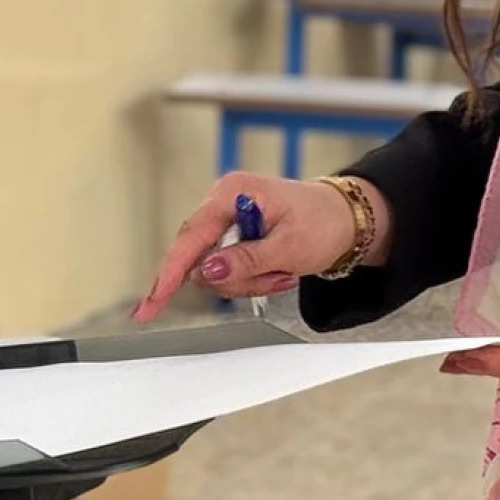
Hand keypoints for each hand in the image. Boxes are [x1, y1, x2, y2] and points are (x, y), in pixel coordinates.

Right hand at [132, 174, 386, 321]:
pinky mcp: (233, 236)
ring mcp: (226, 221)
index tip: (151, 304)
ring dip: (250, 282)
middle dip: (237, 280)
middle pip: (200, 260)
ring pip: (215, 272)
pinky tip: (278, 271)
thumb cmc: (324, 222)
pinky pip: (228, 270)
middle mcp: (222, 203)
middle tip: (277, 278)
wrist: (347, 219)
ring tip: (284, 272)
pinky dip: (253, 280)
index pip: (190, 239)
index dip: (169, 274)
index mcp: (231, 194)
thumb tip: (208, 272)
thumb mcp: (290, 247)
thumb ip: (247, 261)